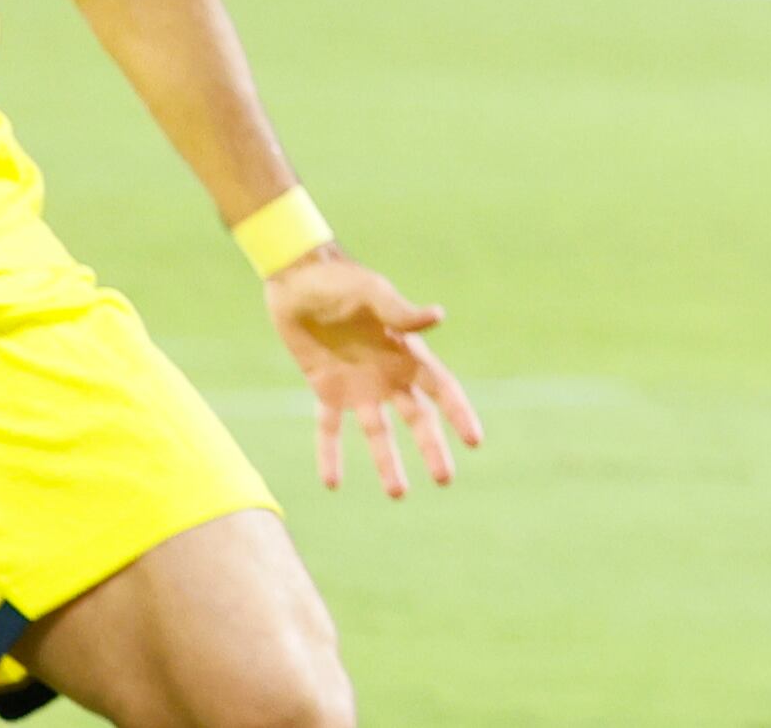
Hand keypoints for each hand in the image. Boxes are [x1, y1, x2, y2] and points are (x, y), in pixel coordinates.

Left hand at [266, 250, 483, 497]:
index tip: (474, 441)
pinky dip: (330, 453)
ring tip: (398, 493)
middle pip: (417, 417)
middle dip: (432, 448)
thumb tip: (439, 316)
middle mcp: (387, 373)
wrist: (296, 278)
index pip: (441, 387)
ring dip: (388, 462)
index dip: (459, 413)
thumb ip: (401, 312)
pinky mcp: (326, 389)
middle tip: (444, 479)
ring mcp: (358, 385)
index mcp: (406, 349)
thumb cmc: (340, 279)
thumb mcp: (373, 293)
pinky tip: (332, 482)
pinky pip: (330, 428)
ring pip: (378, 432)